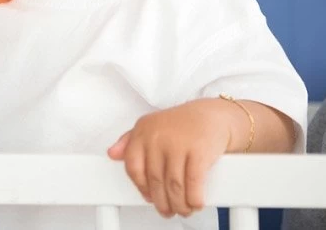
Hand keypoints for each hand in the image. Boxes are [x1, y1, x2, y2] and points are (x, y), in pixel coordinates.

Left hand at [107, 99, 233, 218]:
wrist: (213, 115)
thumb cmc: (181, 124)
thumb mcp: (151, 126)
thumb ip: (129, 141)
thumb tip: (112, 153)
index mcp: (143, 131)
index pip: (133, 167)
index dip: (141, 187)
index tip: (149, 197)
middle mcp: (158, 136)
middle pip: (155, 180)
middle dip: (162, 202)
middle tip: (167, 210)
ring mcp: (178, 143)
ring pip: (173, 186)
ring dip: (178, 204)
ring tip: (182, 209)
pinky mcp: (199, 151)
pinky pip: (193, 183)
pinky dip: (193, 198)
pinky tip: (195, 203)